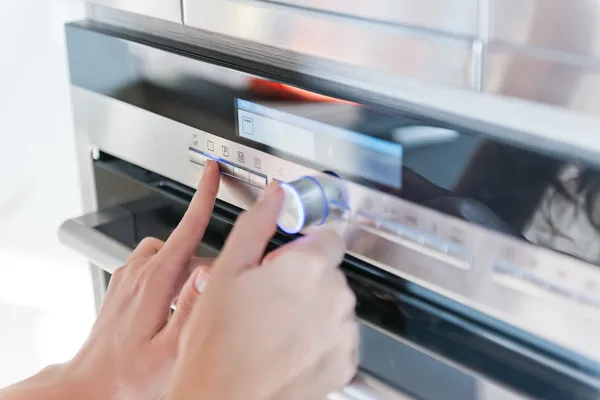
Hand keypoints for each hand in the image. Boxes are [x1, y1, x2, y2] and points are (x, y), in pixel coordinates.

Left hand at [63, 160, 220, 398]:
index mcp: (155, 281)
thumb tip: (212, 272)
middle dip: (205, 258)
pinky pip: (154, 263)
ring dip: (187, 266)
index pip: (186, 228)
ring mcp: (128, 276)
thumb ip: (193, 308)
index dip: (203, 196)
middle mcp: (139, 272)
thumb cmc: (129, 376)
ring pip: (170, 253)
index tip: (210, 170)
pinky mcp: (124, 284)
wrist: (91, 386)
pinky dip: (171, 272)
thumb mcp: (171, 351)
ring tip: (193, 300)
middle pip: (185, 244)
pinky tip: (175, 303)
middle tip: (215, 292)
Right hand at [167, 182, 358, 399]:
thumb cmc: (219, 346)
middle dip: (303, 279)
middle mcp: (335, 296)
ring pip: (333, 304)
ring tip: (272, 328)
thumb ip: (256, 224)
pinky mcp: (345, 361)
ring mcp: (343, 332)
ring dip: (312, 309)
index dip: (301, 248)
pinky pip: (337, 337)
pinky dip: (318, 340)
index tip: (284, 262)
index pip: (328, 236)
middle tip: (266, 300)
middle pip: (329, 271)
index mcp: (307, 267)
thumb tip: (275, 195)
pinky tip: (287, 348)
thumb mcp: (227, 272)